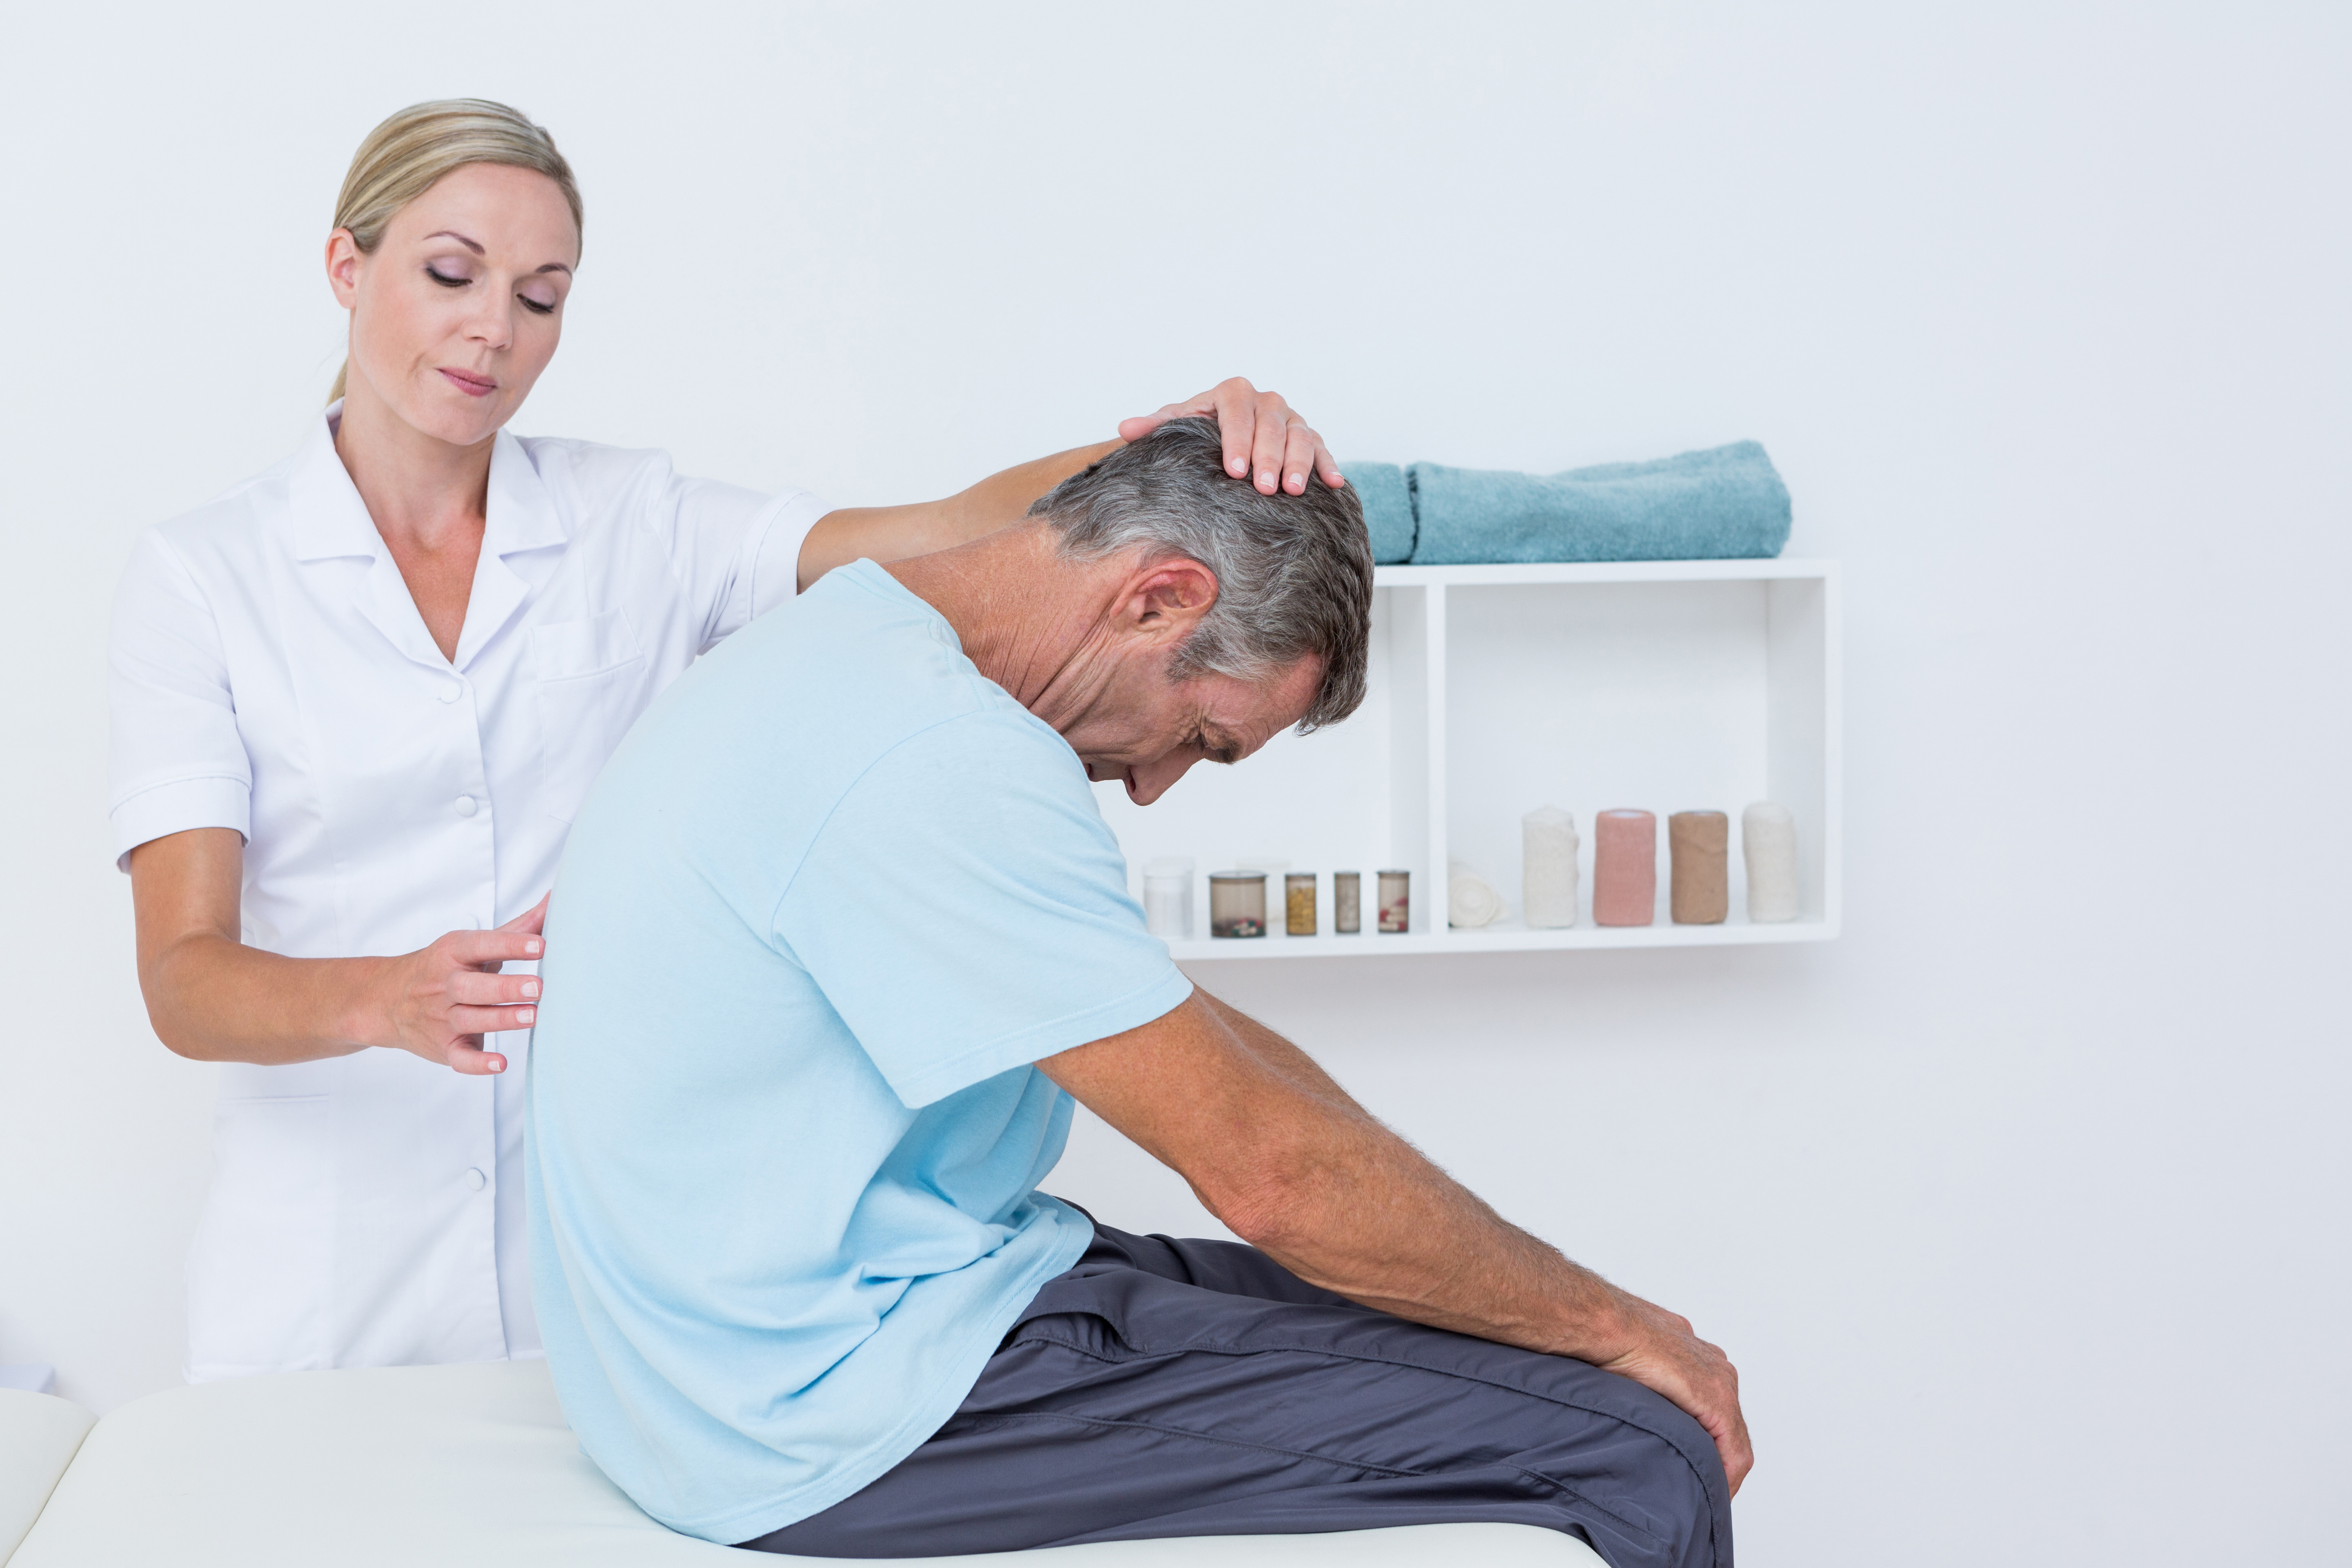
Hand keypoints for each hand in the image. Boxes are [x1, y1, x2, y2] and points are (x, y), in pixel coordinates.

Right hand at [370, 894, 548, 1075]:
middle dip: (506, 988)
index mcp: (453, 953)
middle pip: (473, 987)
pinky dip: (478, 1063)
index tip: (540, 945)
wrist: (388, 1000)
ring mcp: (442, 1018)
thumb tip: (557, 899)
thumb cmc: (446, 967)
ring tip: (532, 1016)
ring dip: (502, 1019)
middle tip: (539, 987)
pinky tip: (500, 1063)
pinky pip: (459, 1058)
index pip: (481, 946)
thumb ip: (518, 927)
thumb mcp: (472, 944)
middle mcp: (445, 985)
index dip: (511, 945)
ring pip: (470, 1019)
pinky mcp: (444, 1048)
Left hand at [1119, 377, 1344, 497]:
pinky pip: (1322, 447)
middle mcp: (1265, 401)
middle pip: (1272, 424)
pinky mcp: (1309, 436)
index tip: (1233, 470)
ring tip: (1293, 492)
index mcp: (1232, 393)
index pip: (1237, 410)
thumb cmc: (1198, 434)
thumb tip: (1125, 428)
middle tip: (1264, 487)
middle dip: (1269, 456)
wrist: (1221, 438)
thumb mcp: (1178, 429)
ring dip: (1299, 462)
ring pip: (1300, 435)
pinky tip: (1333, 485)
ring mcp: (1290, 419)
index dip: (1237, 439)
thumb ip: (1156, 427)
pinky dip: (1328, 465)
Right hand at [1589, 1286, 1753, 1495]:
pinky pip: (1734, 1451)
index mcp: (1697, 1356)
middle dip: (1719, 1458)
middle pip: (1730, 1426)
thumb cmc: (1607, 1337)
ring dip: (1724, 1470)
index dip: (1710, 1442)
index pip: (1717, 1409)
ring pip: (1736, 1440)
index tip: (1694, 1466)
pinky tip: (1713, 1491)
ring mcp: (1721, 1381)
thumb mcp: (1634, 1363)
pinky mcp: (1717, 1399)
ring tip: (1707, 1495)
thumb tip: (1633, 1397)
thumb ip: (1646, 1381)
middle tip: (1703, 1488)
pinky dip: (1726, 1475)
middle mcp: (1716, 1367)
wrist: (1605, 1324)